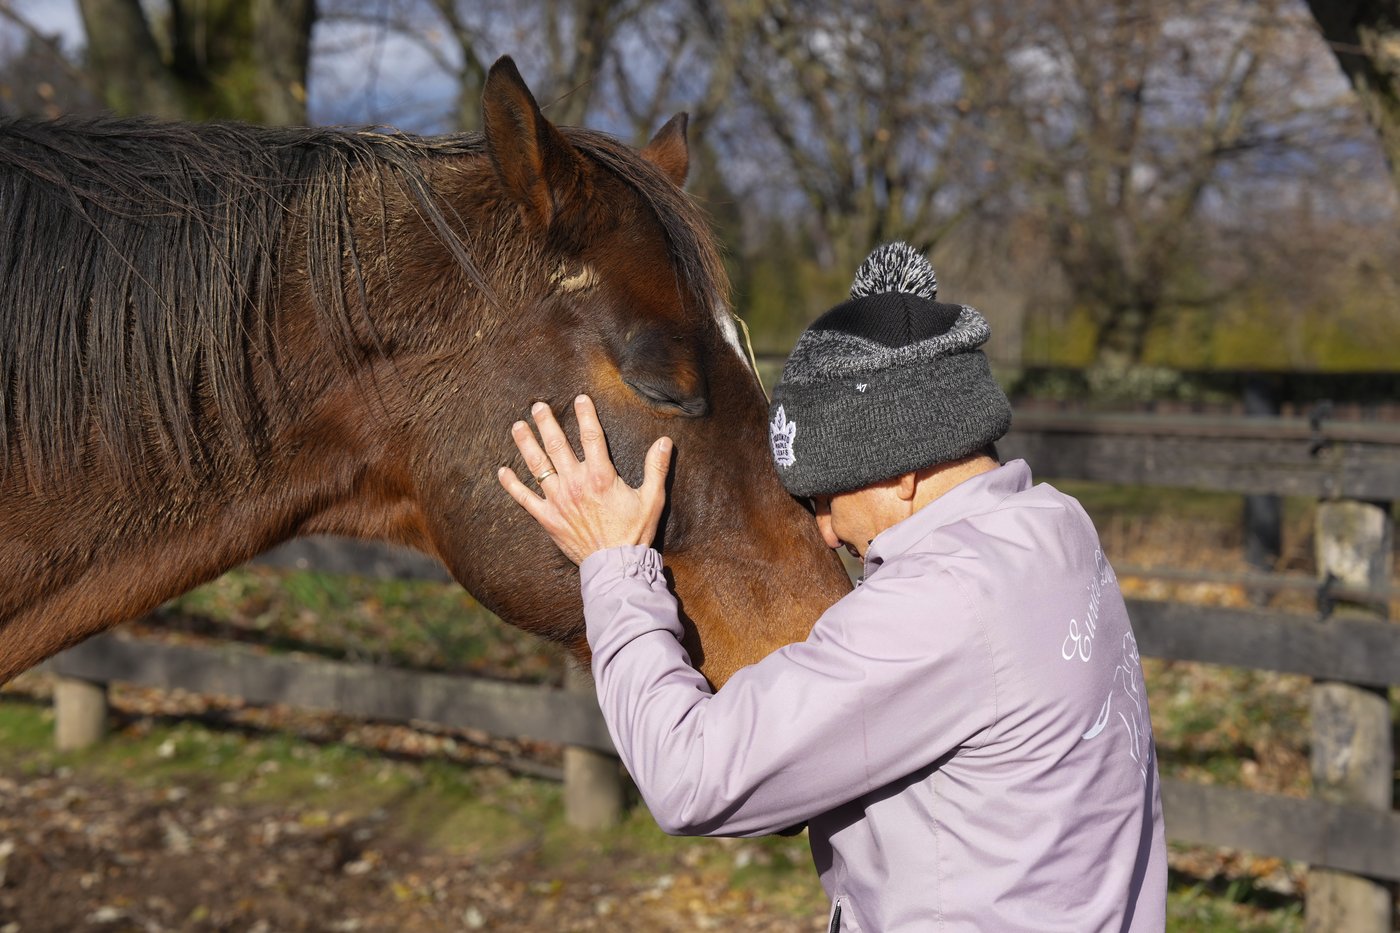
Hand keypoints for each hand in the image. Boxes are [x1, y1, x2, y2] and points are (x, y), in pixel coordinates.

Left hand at [497, 395, 671, 564]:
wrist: (616, 566)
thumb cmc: (635, 533)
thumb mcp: (652, 498)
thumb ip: (656, 467)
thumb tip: (665, 441)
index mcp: (600, 476)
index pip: (591, 436)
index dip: (585, 415)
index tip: (580, 399)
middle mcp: (575, 483)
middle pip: (557, 445)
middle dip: (546, 422)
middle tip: (538, 405)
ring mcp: (558, 500)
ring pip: (537, 466)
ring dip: (526, 444)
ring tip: (517, 426)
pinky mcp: (547, 518)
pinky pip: (524, 498)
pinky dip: (512, 484)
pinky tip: (502, 471)